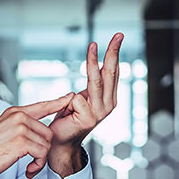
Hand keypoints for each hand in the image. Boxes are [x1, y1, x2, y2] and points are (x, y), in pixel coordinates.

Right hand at [0, 94, 74, 178]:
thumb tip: (36, 130)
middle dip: (43, 149)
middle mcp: (18, 117)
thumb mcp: (3, 130)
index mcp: (14, 112)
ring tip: (29, 166)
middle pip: (48, 132)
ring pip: (46, 144)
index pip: (41, 105)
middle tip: (34, 161)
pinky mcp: (21, 141)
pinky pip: (41, 153)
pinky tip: (28, 170)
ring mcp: (20, 127)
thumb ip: (19, 126)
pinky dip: (37, 165)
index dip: (57, 103)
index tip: (70, 97)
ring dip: (40, 159)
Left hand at [48, 32, 123, 175]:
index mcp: (109, 99)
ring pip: (95, 80)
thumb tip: (95, 66)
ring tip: (92, 45)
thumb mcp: (80, 99)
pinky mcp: (88, 117)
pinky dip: (66, 102)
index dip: (114, 53)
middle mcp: (108, 104)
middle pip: (110, 72)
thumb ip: (90, 86)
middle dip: (113, 52)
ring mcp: (100, 112)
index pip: (113, 72)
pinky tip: (66, 114)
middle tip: (119, 34)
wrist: (59, 143)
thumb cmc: (68, 119)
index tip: (118, 36)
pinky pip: (75, 98)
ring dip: (92, 60)